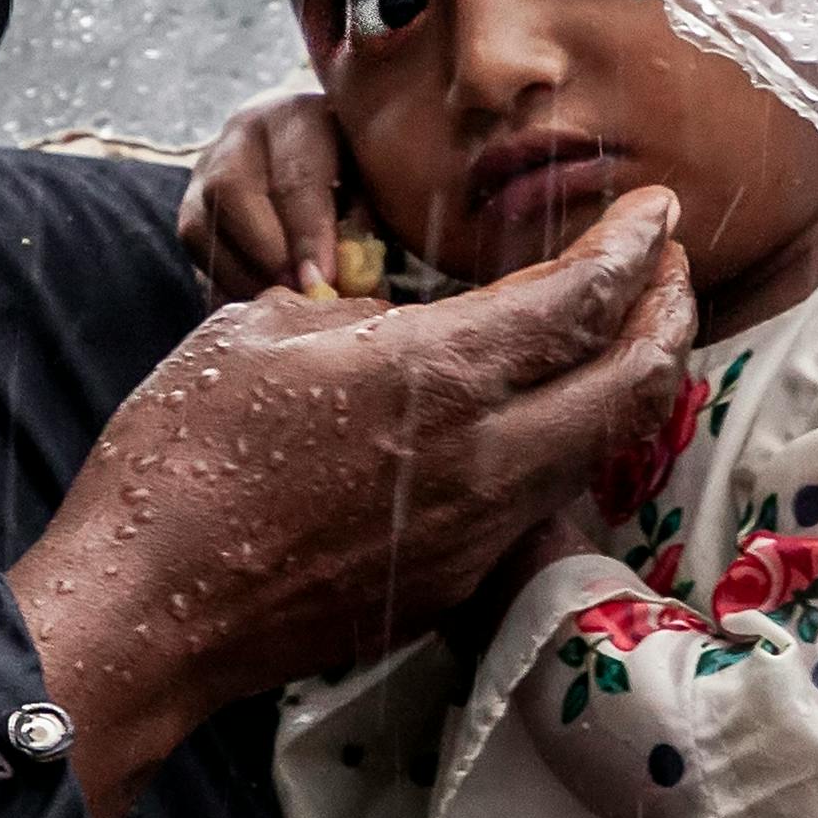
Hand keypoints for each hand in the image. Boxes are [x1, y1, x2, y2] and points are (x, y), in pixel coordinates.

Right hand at [15, 189, 695, 817]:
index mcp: (436, 371)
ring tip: (626, 337)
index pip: (584, 297)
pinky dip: (569, 444)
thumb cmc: (182, 452)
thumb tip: (406, 323)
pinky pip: (540, 500)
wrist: (147, 608)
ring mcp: (475, 529)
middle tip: (671, 268)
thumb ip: (363, 318)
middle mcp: (482, 454)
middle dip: (669, 312)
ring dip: (629, 383)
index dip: (637, 244)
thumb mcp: (262, 330)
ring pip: (599, 447)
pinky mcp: (452, 582)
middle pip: (633, 379)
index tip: (658, 209)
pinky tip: (547, 418)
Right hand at [178, 88, 351, 299]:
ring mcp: (205, 169)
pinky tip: (252, 308)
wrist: (307, 139)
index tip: (322, 282)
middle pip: (230, 191)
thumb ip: (358, 220)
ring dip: (238, 275)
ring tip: (275, 305)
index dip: (307, 235)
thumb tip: (344, 282)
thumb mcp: (367, 177)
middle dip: (263, 252)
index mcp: (295, 117)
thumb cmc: (350, 165)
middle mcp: (241, 136)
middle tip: (294, 293)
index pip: (295, 177)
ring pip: (199, 225)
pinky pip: (194, 252)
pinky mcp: (191, 206)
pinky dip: (222, 285)